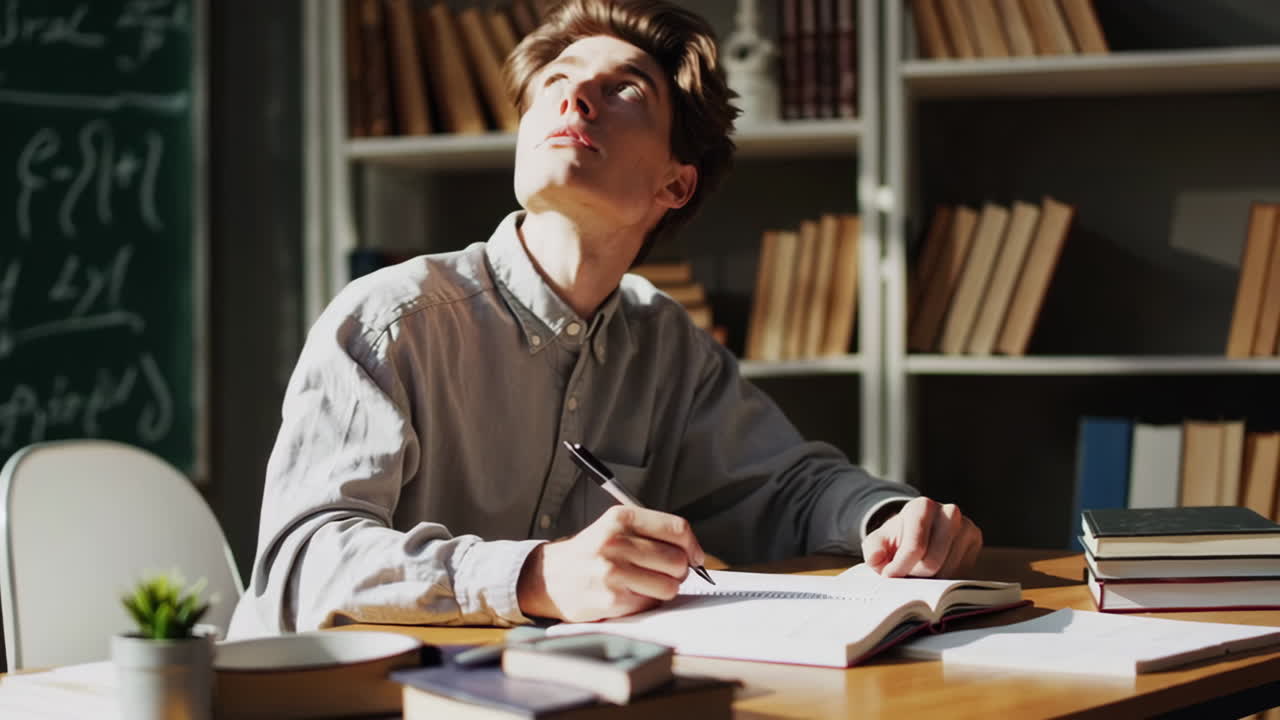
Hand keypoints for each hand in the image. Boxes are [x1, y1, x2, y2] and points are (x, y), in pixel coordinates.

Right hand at [516, 505, 705, 621]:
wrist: (549, 577)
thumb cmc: (590, 553)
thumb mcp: (614, 528)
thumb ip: (651, 533)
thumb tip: (694, 553)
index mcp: (620, 518)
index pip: (677, 528)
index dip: (693, 545)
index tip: (695, 556)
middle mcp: (616, 542)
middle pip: (677, 559)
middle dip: (678, 570)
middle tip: (665, 573)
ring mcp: (613, 571)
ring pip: (670, 585)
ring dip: (664, 589)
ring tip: (644, 585)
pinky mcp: (611, 599)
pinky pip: (651, 604)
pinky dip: (647, 602)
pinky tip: (628, 595)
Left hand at [861, 497, 981, 577]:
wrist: (919, 532)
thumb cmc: (897, 539)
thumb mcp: (879, 541)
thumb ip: (873, 549)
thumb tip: (876, 559)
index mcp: (922, 506)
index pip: (915, 548)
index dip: (900, 568)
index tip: (890, 576)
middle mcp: (949, 511)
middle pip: (933, 562)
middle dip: (915, 574)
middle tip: (906, 572)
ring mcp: (967, 525)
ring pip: (949, 571)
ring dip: (930, 578)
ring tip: (920, 569)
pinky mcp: (976, 539)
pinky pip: (962, 572)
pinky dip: (946, 577)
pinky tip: (937, 568)